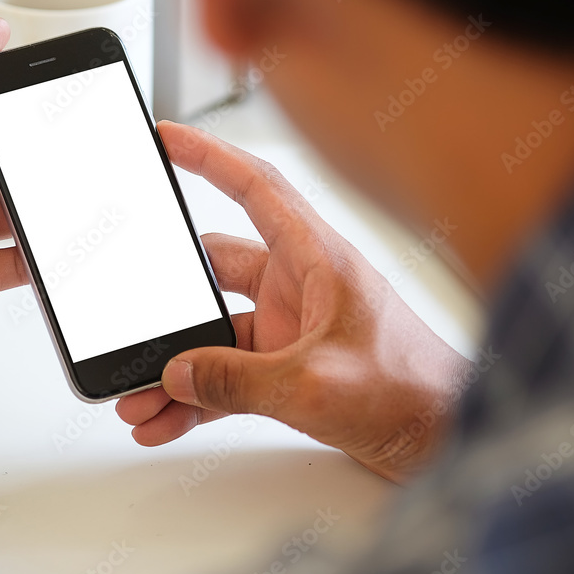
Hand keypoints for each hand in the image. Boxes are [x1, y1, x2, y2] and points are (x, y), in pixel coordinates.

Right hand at [116, 122, 470, 482]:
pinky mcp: (285, 366)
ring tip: (139, 394)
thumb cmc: (411, 391)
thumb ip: (236, 380)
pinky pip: (224, 373)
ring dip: (176, 363)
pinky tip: (167, 417)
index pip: (256, 188)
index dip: (209, 155)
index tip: (166, 136)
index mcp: (317, 259)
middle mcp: (299, 284)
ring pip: (212, 330)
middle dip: (168, 298)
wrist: (442, 437)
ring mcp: (289, 326)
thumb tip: (178, 372)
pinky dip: (195, 394)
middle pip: (213, 268)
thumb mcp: (313, 384)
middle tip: (131, 312)